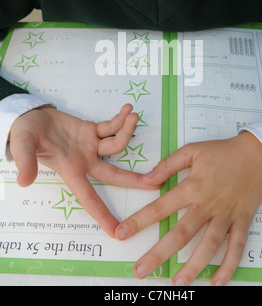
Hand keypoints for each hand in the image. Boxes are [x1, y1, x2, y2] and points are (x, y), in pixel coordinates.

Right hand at [9, 104, 160, 235]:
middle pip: (115, 175)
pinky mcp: (91, 130)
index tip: (118, 232)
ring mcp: (90, 146)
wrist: (29, 116)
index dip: (102, 215)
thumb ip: (26, 161)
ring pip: (117, 145)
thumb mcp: (23, 146)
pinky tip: (127, 109)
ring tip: (133, 115)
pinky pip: (110, 127)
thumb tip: (23, 181)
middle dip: (135, 180)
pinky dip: (120, 119)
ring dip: (127, 131)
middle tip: (157, 182)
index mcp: (71, 170)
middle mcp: (85, 161)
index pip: (89, 198)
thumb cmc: (25, 133)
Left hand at [115, 132, 261, 285]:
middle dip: (159, 254)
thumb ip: (168, 164)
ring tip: (177, 283)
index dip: (139, 221)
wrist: (258, 154)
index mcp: (192, 187)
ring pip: (209, 245)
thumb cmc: (223, 152)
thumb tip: (147, 179)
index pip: (160, 207)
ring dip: (194, 266)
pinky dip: (228, 266)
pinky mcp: (242, 221)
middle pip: (181, 234)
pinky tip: (217, 282)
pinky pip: (237, 247)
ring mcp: (226, 215)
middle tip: (140, 270)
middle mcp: (208, 205)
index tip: (122, 233)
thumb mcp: (192, 150)